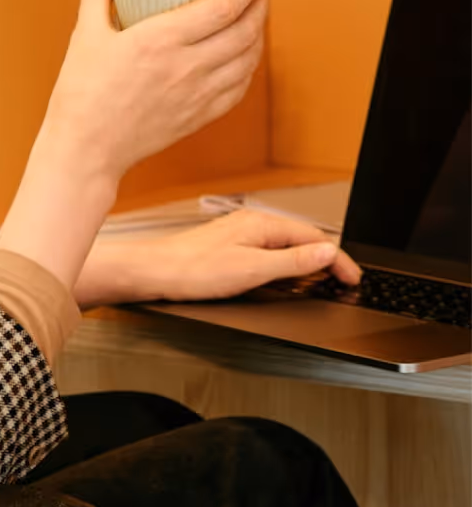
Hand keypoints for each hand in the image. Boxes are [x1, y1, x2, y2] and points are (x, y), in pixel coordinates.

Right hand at [40, 0, 266, 189]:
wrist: (87, 149)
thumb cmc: (82, 94)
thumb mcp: (84, 36)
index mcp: (160, 41)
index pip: (223, 7)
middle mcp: (187, 67)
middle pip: (244, 30)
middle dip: (260, 4)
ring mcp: (197, 96)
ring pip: (248, 60)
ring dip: (259, 34)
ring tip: (255, 17)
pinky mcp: (199, 118)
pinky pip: (239, 89)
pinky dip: (249, 68)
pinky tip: (244, 57)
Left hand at [74, 209, 361, 309]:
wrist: (152, 272)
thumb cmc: (192, 270)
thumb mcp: (252, 270)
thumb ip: (292, 262)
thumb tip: (326, 252)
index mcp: (263, 225)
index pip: (315, 238)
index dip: (338, 260)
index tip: (353, 278)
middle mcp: (253, 225)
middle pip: (303, 240)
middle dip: (327, 259)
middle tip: (344, 281)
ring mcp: (240, 235)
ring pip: (286, 246)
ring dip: (307, 263)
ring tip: (323, 281)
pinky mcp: (229, 248)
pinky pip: (269, 253)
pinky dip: (286, 266)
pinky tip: (284, 277)